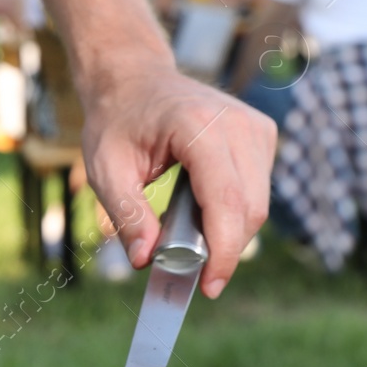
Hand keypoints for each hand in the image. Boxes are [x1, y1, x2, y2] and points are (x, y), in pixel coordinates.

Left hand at [79, 58, 276, 299]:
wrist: (135, 79)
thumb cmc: (117, 122)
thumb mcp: (105, 170)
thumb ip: (127, 216)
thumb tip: (145, 261)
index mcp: (199, 127)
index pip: (226, 200)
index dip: (223, 251)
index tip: (209, 287)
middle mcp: (238, 124)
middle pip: (249, 208)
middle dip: (224, 250)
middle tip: (192, 275)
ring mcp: (255, 127)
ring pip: (257, 203)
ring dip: (228, 233)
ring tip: (186, 234)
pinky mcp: (262, 135)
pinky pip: (257, 190)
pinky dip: (233, 213)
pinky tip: (201, 213)